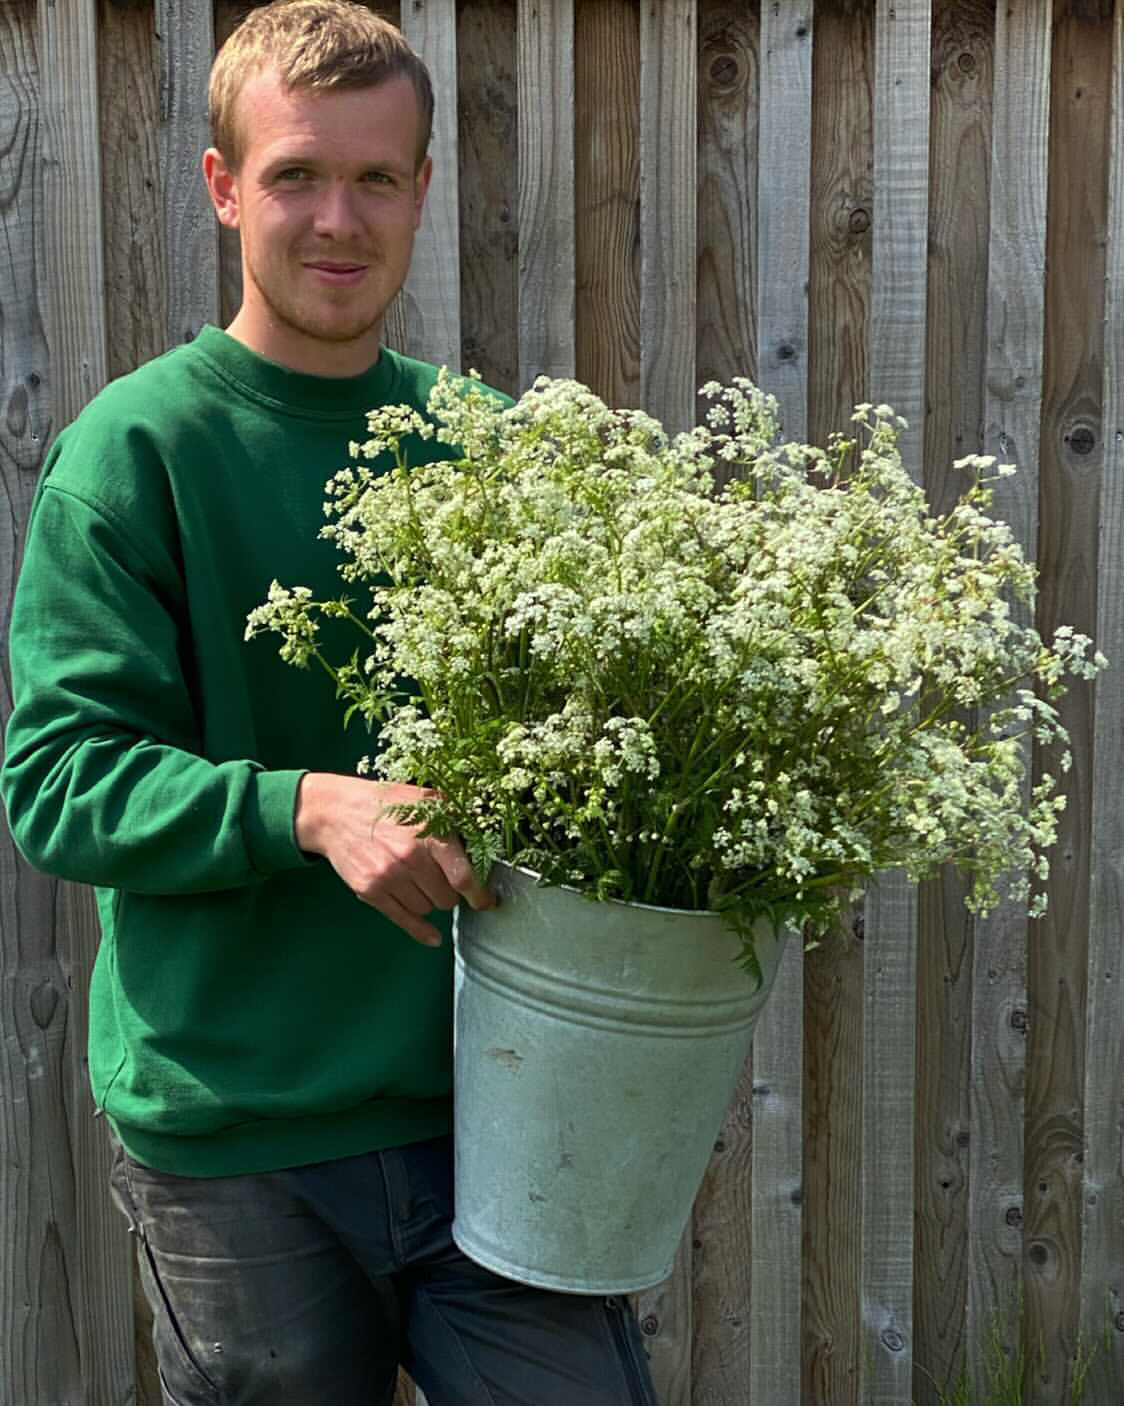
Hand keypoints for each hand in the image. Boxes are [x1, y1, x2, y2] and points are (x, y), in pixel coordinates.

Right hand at [293, 773, 495, 946]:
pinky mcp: (370, 892)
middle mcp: (410, 860)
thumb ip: (456, 821)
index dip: (479, 894)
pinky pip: (403, 920)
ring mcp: (389, 878)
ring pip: (427, 909)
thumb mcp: (427, 800)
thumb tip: (482, 843)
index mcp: (430, 836)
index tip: (487, 901)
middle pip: (447, 898)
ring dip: (428, 899)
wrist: (337, 812)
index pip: (463, 877)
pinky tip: (432, 936)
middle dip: (448, 891)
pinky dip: (421, 931)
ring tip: (418, 879)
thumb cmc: (386, 804)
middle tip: (441, 877)